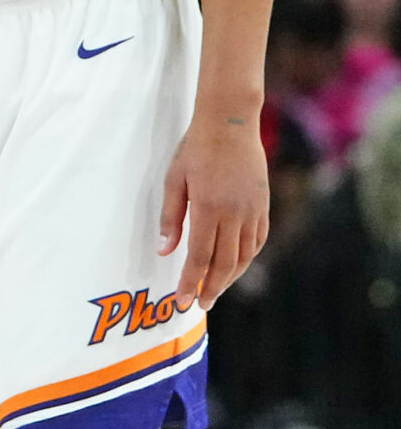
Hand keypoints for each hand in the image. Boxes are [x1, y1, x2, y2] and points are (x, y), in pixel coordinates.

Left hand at [159, 108, 268, 309]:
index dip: (190, 281)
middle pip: (224, 263)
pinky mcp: (263, 205)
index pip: (200, 257)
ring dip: (230, 277)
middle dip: (211, 288)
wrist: (231, 123)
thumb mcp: (174, 180)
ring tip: (215, 290)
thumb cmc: (196, 149)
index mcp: (209, 208)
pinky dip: (246, 258)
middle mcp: (235, 214)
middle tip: (199, 304)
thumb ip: (171, 218)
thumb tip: (165, 251)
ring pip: (244, 255)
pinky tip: (235, 266)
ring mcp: (253, 210)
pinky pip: (257, 240)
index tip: (182, 300)